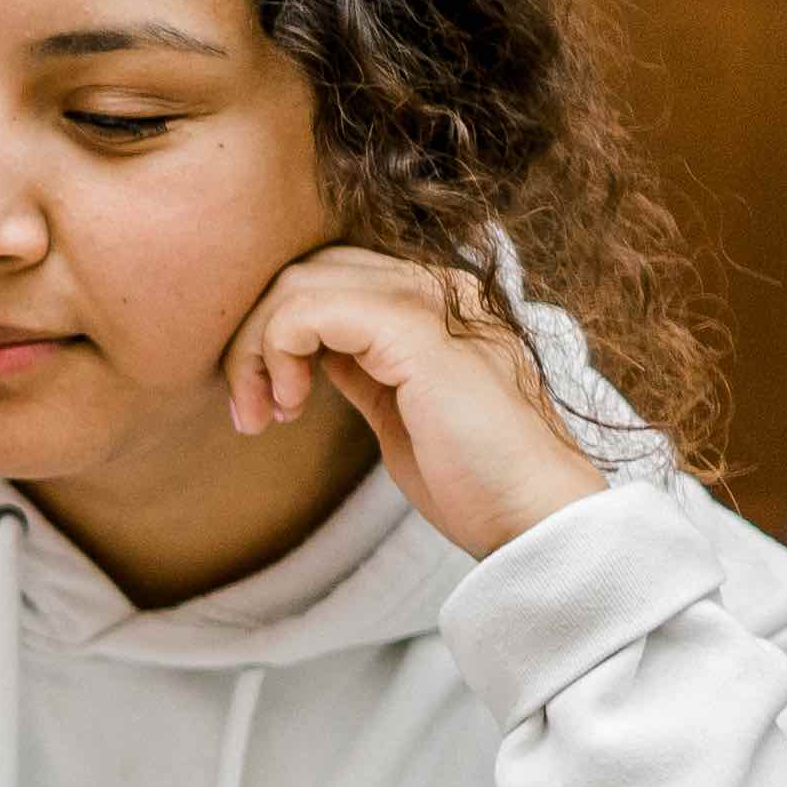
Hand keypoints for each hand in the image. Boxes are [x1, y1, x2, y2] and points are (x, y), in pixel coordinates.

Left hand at [223, 244, 608, 558]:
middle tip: (250, 413)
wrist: (536, 518)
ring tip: (264, 415)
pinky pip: (308, 309)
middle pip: (309, 268)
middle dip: (256, 336)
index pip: (334, 278)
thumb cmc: (476, 483)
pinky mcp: (415, 329)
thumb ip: (363, 371)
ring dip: (256, 349)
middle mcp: (437, 287)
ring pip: (298, 281)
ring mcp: (431, 300)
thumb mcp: (401, 415)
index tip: (270, 406)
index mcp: (438, 305)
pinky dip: (277, 352)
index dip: (281, 333)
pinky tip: (290, 405)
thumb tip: (313, 353)